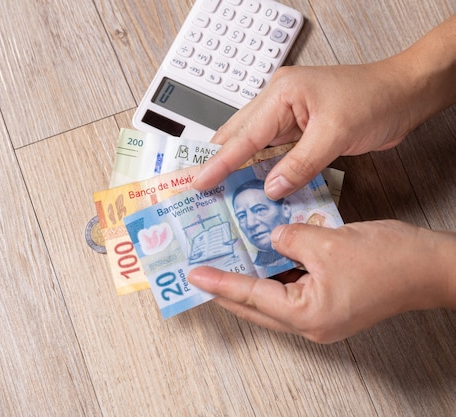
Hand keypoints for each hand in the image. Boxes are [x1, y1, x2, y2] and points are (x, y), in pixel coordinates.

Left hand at [188, 220, 455, 342]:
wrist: (431, 267)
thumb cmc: (389, 260)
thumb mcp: (327, 241)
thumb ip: (288, 237)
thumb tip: (271, 237)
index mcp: (307, 315)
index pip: (251, 296)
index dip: (220, 283)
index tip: (195, 276)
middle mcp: (311, 324)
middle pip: (256, 306)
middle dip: (227, 288)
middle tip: (202, 271)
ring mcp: (321, 318)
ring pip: (273, 300)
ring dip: (251, 281)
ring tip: (226, 262)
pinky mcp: (330, 306)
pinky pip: (292, 292)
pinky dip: (275, 276)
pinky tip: (262, 257)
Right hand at [195, 14, 455, 199]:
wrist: (405, 92)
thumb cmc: (376, 99)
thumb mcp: (336, 134)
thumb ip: (300, 164)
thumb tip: (271, 188)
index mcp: (282, 94)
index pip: (244, 135)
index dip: (219, 162)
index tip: (199, 182)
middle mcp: (279, 101)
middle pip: (238, 135)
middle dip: (218, 161)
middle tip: (199, 187)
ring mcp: (288, 114)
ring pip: (253, 144)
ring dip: (239, 167)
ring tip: (219, 190)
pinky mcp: (299, 128)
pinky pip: (272, 150)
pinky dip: (262, 168)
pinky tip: (254, 184)